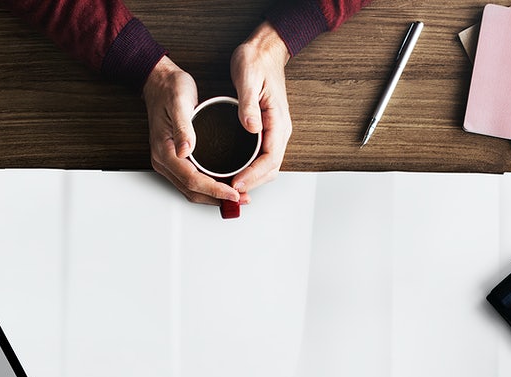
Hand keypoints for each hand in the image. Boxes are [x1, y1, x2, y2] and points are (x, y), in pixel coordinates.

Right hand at [142, 56, 241, 206]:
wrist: (159, 82)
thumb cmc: (169, 89)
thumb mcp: (179, 102)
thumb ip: (183, 127)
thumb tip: (186, 150)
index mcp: (164, 150)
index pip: (192, 179)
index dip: (214, 189)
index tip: (234, 192)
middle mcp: (164, 160)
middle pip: (192, 191)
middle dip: (217, 198)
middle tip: (241, 199)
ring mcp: (168, 161)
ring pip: (191, 189)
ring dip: (214, 196)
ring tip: (236, 196)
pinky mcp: (175, 159)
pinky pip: (191, 181)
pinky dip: (208, 187)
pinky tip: (223, 185)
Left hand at [228, 21, 292, 193]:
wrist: (265, 50)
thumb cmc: (256, 61)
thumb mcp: (248, 78)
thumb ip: (249, 105)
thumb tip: (251, 128)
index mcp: (278, 120)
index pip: (270, 158)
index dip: (253, 175)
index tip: (236, 183)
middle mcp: (280, 129)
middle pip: (271, 169)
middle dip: (252, 183)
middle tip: (230, 192)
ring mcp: (275, 131)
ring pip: (267, 166)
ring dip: (252, 179)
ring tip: (231, 187)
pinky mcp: (267, 130)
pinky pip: (262, 157)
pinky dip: (251, 169)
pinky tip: (236, 172)